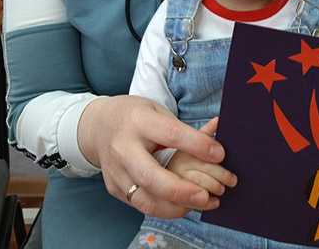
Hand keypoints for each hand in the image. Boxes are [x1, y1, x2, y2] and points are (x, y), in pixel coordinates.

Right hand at [77, 95, 225, 217]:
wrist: (98, 125)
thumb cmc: (135, 115)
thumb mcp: (157, 110)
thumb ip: (183, 129)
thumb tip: (217, 139)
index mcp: (138, 121)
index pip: (170, 135)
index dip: (196, 145)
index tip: (219, 154)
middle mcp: (123, 148)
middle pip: (151, 175)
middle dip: (181, 190)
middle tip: (207, 196)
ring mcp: (116, 171)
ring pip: (144, 199)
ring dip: (175, 207)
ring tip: (201, 204)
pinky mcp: (114, 187)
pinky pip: (140, 204)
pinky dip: (164, 208)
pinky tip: (182, 205)